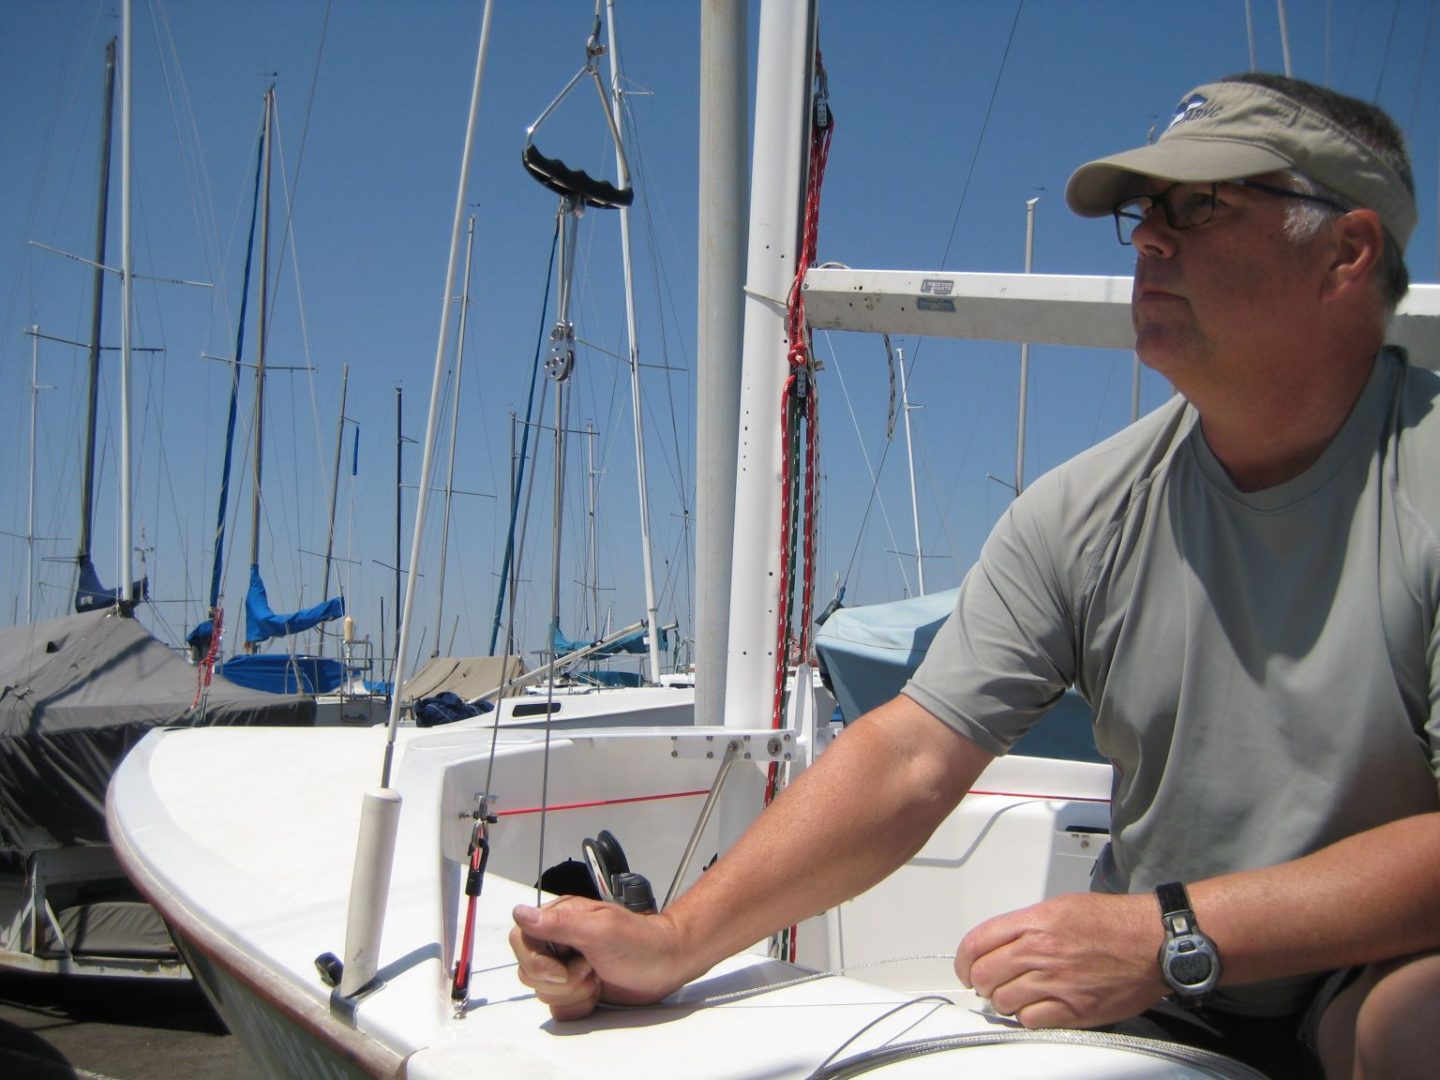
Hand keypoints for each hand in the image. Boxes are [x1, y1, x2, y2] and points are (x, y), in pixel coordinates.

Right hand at [510, 896, 684, 1020]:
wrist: (666, 964)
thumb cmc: (641, 942)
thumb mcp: (600, 929)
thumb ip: (559, 924)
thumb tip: (520, 913)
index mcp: (560, 919)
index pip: (521, 939)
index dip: (537, 960)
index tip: (564, 967)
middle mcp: (559, 942)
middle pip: (529, 971)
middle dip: (562, 980)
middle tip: (591, 968)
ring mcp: (565, 967)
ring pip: (543, 993)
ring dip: (574, 992)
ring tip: (598, 977)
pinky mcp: (574, 989)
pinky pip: (558, 1008)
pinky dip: (579, 1006)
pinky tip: (597, 992)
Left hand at [955, 892, 1167, 1027]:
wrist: (1153, 942)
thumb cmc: (1113, 922)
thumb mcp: (1061, 907)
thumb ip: (1026, 925)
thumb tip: (1000, 944)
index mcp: (1034, 922)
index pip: (977, 942)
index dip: (963, 959)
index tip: (965, 967)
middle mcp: (1039, 952)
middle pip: (983, 975)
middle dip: (981, 982)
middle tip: (990, 983)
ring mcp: (1055, 982)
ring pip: (1003, 1001)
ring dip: (1004, 1001)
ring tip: (1016, 995)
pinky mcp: (1073, 1009)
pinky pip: (1031, 1020)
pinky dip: (1027, 1017)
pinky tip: (1037, 1008)